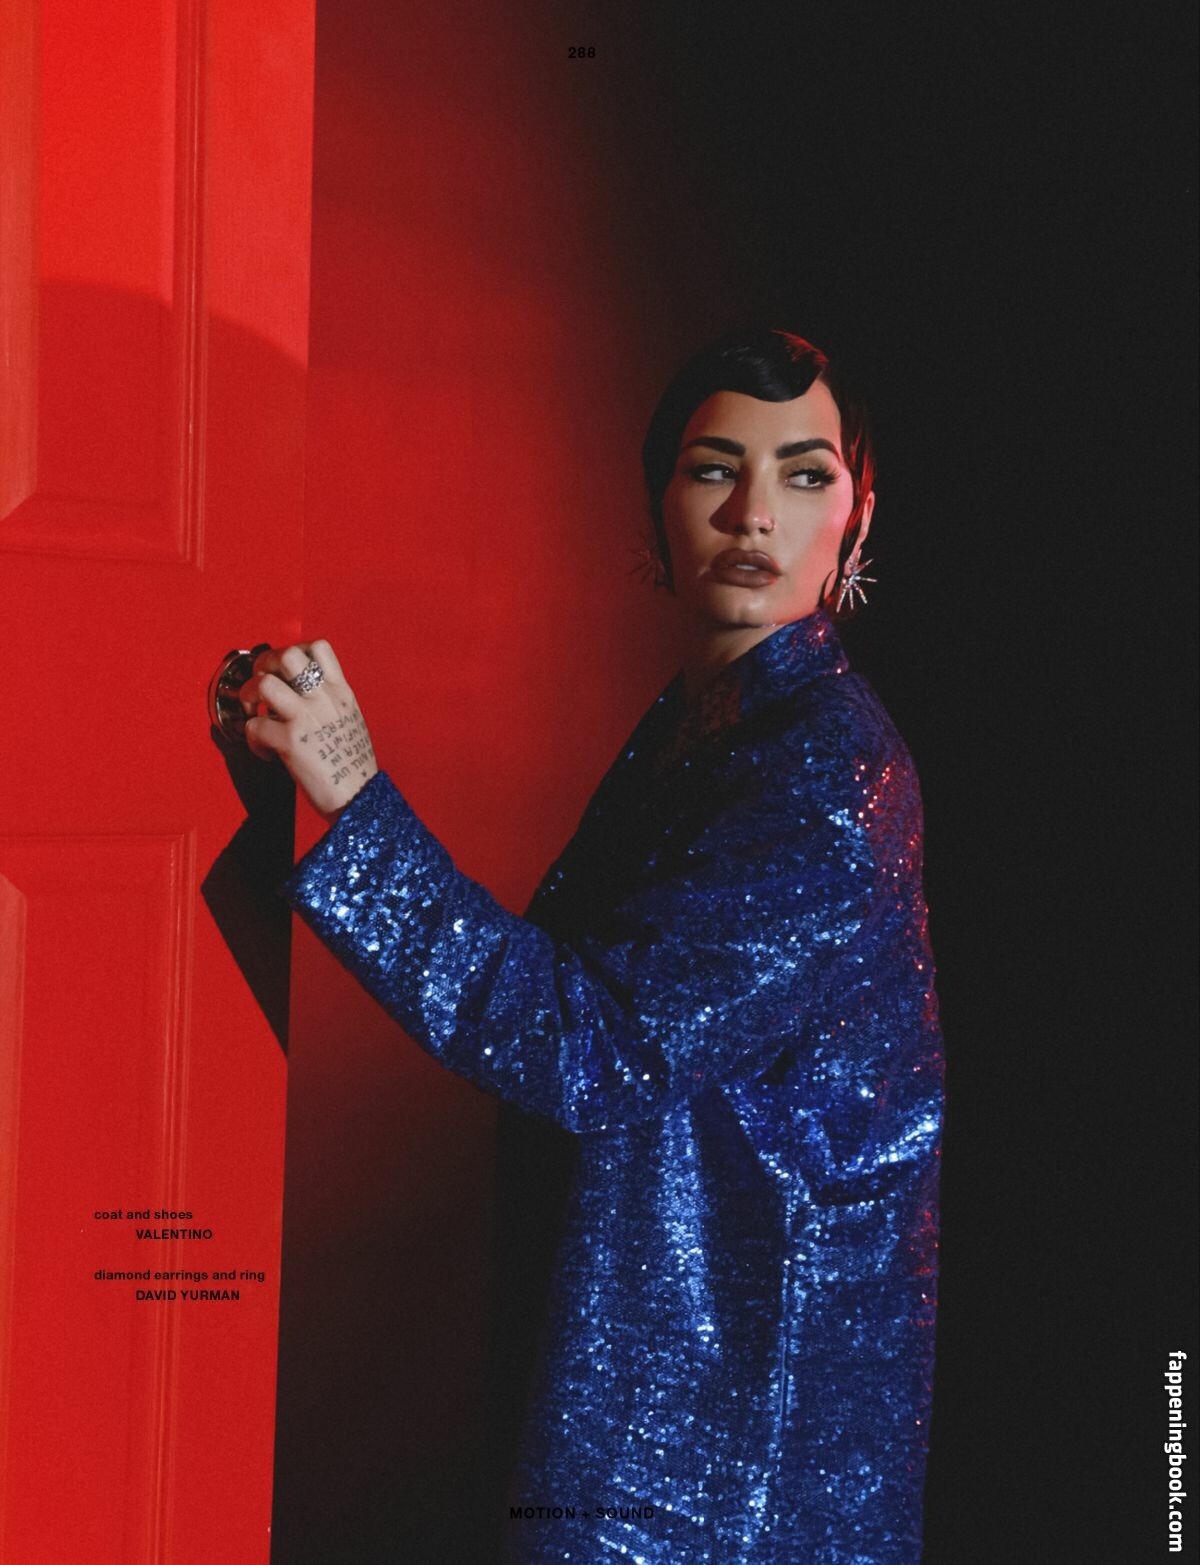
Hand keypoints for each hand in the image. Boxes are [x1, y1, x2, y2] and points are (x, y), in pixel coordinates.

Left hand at [237, 639, 378, 822]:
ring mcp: (305, 718)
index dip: (293, 650)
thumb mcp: (350, 719)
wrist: (360, 797)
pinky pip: (254, 727)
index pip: (318, 647)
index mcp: (341, 692)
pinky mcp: (290, 743)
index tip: (285, 670)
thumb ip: (329, 701)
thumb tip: (301, 693)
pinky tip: (265, 750)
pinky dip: (252, 739)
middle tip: (261, 686)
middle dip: (264, 665)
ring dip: (249, 696)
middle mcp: (324, 699)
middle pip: (286, 655)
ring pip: (263, 683)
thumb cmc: (353, 765)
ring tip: (255, 713)